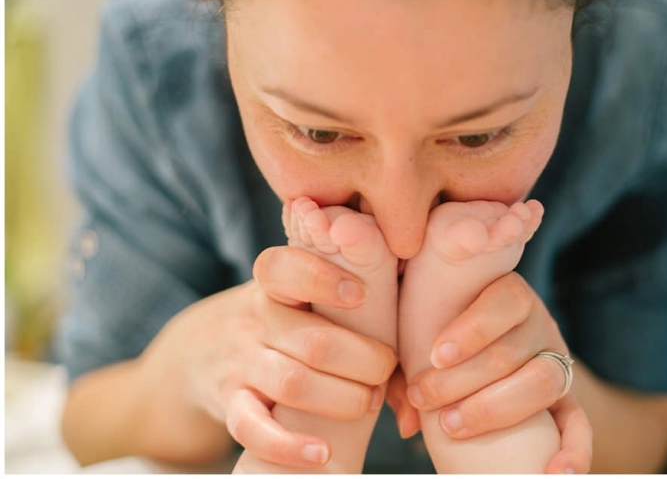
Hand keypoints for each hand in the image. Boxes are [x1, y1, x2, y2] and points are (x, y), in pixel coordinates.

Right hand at [138, 245, 396, 467]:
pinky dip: (289, 446)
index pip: (285, 269)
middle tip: (384, 369)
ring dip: (342, 399)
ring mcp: (240, 363)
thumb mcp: (296, 295)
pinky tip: (322, 453)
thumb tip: (412, 358)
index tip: (361, 293)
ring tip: (367, 402)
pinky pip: (253, 428)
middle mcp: (254, 320)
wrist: (198, 350)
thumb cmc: (278, 318)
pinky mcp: (230, 404)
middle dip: (364, 360)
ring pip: (293, 383)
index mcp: (273, 283)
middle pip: (314, 340)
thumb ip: (346, 305)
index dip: (324, 279)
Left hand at [400, 271, 591, 472]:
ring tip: (452, 425)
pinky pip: (580, 424)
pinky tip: (554, 473)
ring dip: (494, 409)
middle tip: (424, 399)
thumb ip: (407, 371)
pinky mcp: (569, 401)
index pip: (505, 300)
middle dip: (463, 379)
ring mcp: (557, 362)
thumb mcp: (422, 339)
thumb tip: (407, 423)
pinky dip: (573, 451)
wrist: (486, 355)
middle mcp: (540, 325)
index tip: (435, 356)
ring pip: (543, 381)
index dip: (472, 328)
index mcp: (508, 295)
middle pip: (514, 349)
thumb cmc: (442, 342)